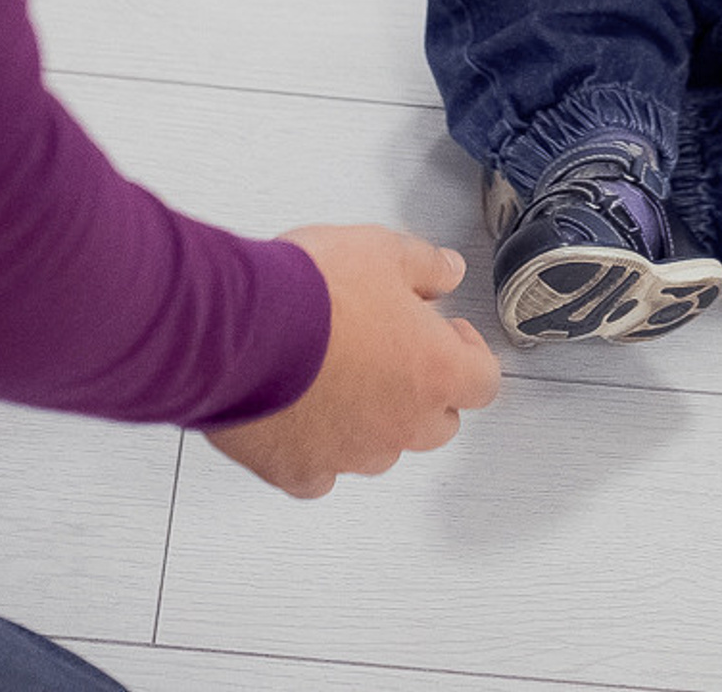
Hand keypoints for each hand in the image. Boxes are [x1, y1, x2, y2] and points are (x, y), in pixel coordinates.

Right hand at [203, 225, 499, 499]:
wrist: (239, 329)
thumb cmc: (313, 291)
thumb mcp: (383, 251)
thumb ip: (426, 266)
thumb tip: (448, 272)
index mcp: (434, 372)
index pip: (483, 381)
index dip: (468, 353)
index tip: (447, 332)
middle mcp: (400, 424)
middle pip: (437, 424)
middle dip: (425, 390)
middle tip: (395, 351)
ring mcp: (350, 455)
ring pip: (380, 448)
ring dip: (372, 418)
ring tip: (339, 372)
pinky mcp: (299, 471)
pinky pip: (322, 471)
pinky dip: (316, 448)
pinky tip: (301, 413)